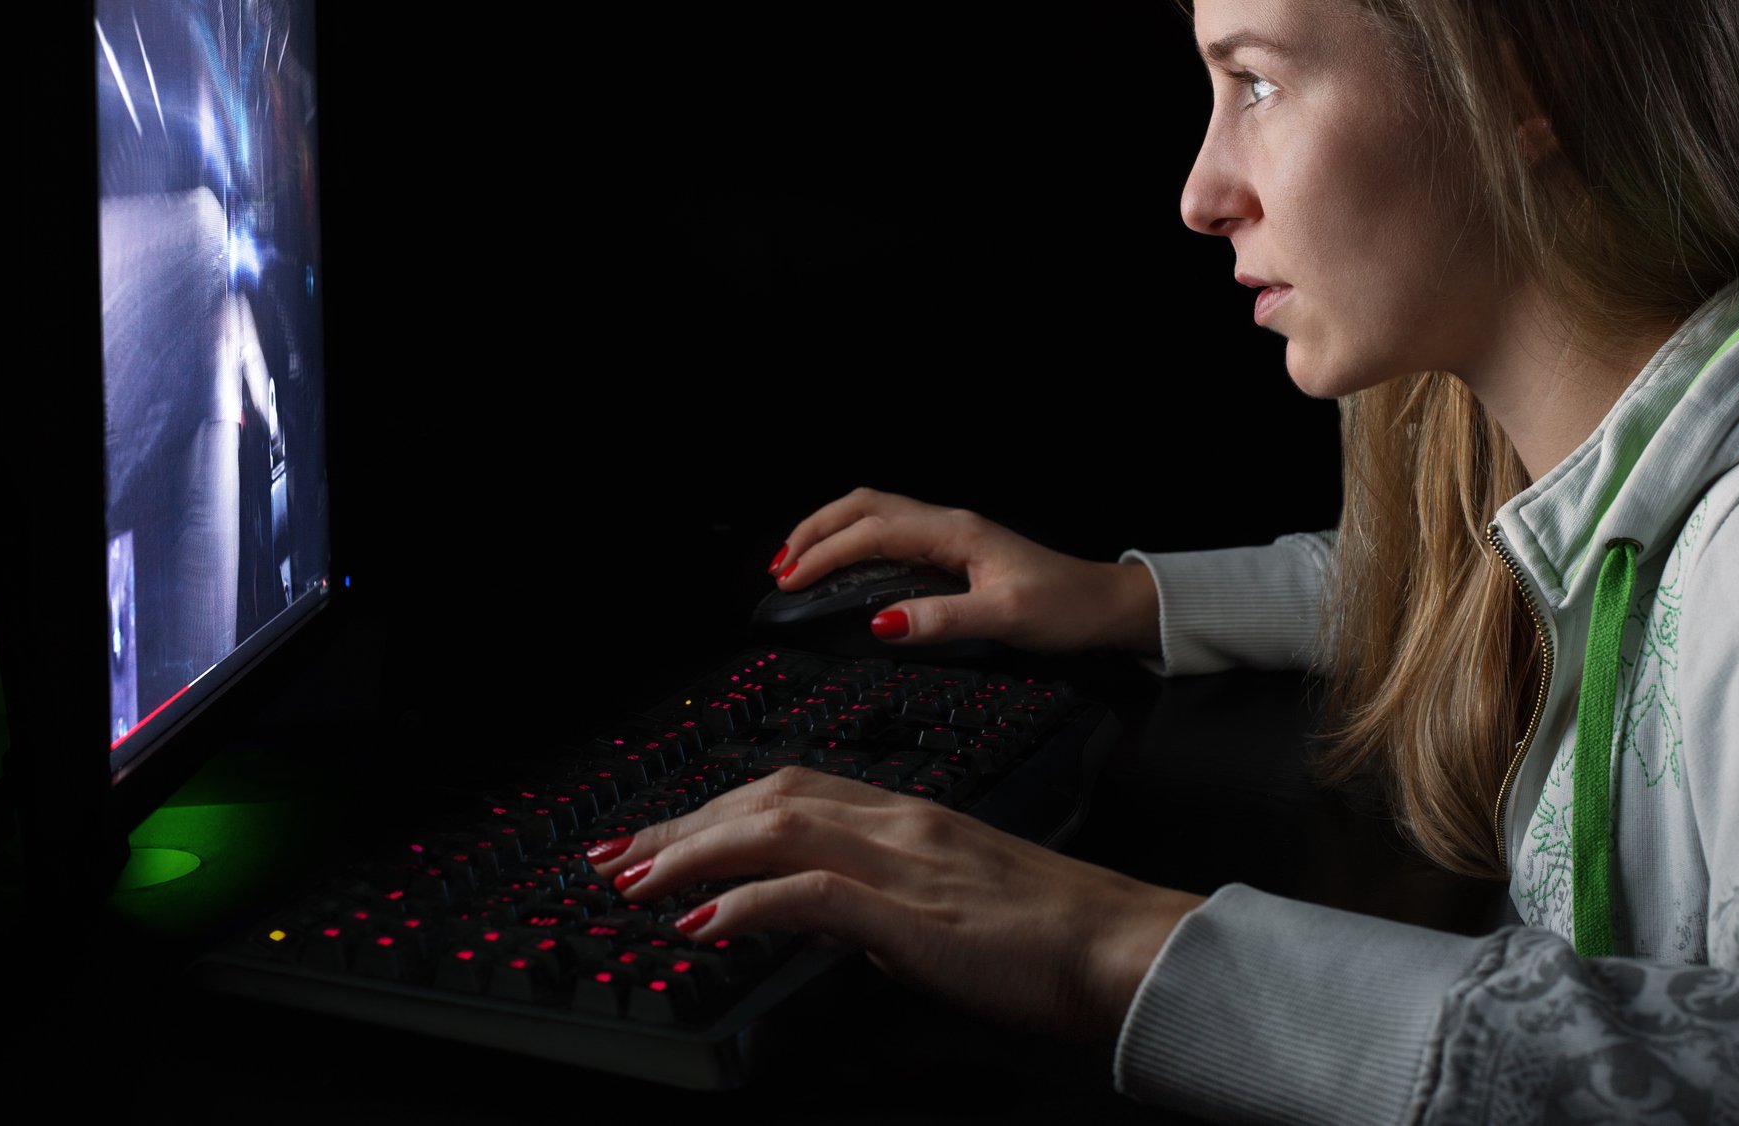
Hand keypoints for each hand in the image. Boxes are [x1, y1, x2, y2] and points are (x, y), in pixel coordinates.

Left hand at [586, 767, 1203, 1042]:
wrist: (1126, 947)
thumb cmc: (1053, 937)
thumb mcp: (949, 909)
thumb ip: (883, 906)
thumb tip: (827, 926)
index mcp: (907, 816)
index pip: (786, 792)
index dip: (710, 811)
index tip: (655, 840)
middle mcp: (898, 821)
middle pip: (764, 797)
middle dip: (678, 826)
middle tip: (612, 857)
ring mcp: (904, 859)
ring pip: (775, 827)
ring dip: (693, 853)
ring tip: (635, 885)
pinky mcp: (913, 912)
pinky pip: (813, 894)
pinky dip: (747, 902)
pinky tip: (704, 920)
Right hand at [768, 488, 1159, 655]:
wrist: (1105, 605)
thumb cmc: (1065, 607)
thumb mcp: (1005, 618)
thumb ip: (942, 619)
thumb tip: (880, 622)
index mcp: (954, 532)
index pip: (872, 531)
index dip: (825, 554)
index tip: (791, 582)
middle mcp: (947, 524)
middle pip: (863, 506)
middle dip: (814, 531)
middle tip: (779, 567)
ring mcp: (950, 534)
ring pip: (874, 514)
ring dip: (831, 532)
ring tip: (797, 563)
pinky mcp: (953, 550)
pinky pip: (890, 534)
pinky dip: (854, 543)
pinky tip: (844, 567)